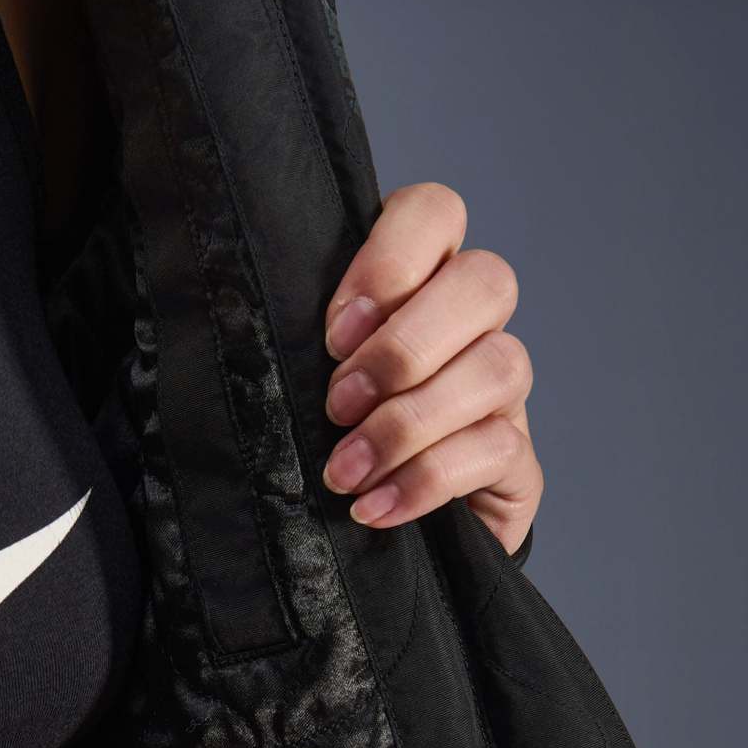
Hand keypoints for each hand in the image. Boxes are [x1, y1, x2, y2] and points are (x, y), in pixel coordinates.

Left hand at [319, 182, 542, 552]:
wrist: (352, 536)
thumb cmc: (314, 434)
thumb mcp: (294, 373)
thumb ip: (286, 331)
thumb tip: (233, 314)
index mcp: (419, 278)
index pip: (436, 212)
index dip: (391, 260)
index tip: (333, 333)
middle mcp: (472, 323)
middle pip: (487, 281)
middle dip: (405, 345)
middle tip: (338, 403)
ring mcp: (501, 389)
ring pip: (501, 365)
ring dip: (411, 420)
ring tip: (345, 469)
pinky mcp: (514, 459)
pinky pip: (497, 449)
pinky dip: (427, 479)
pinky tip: (373, 506)